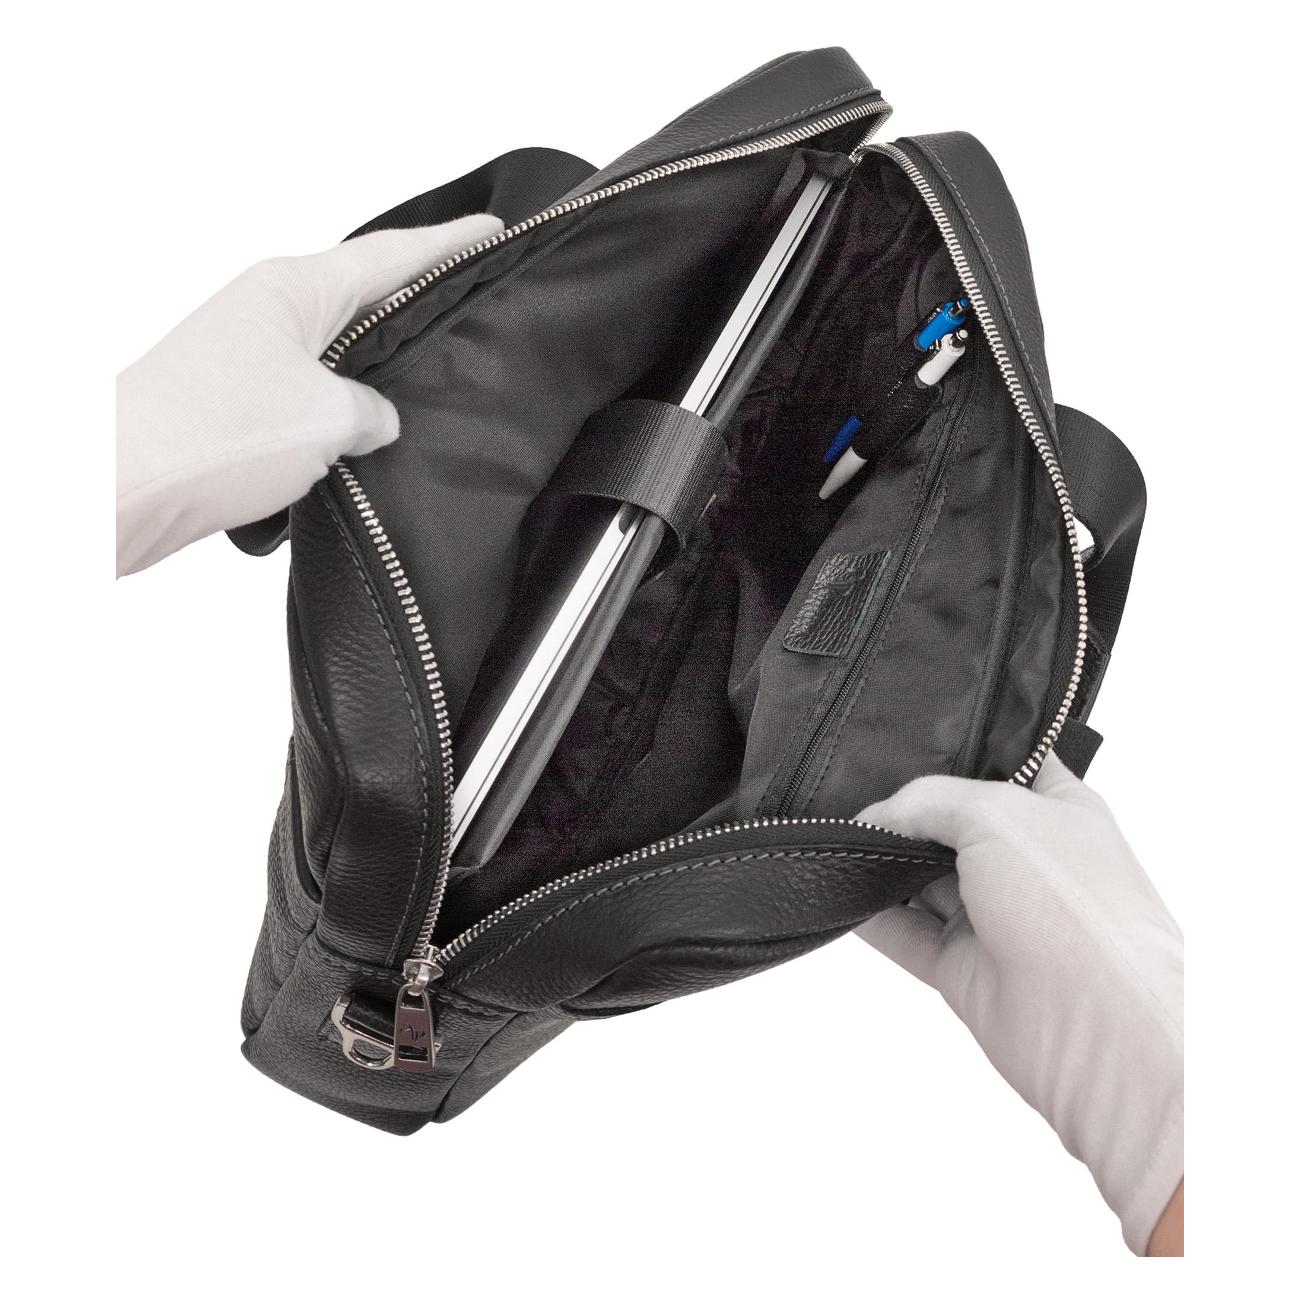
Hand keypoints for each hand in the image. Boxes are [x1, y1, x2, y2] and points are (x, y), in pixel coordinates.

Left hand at [116, 214, 502, 574]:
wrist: (118, 488)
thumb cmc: (213, 435)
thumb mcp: (327, 417)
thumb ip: (374, 411)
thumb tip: (376, 421)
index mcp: (293, 289)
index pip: (392, 254)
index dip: (451, 245)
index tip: (498, 231)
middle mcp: (271, 311)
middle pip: (365, 294)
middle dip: (423, 295)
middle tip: (482, 295)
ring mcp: (252, 356)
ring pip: (340, 349)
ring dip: (384, 359)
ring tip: (441, 367)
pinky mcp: (240, 405)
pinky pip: (314, 392)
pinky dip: (349, 404)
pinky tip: (376, 430)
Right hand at [854, 754, 1182, 1253]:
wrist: (1100, 1028)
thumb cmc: (1081, 910)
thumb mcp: (996, 814)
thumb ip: (926, 800)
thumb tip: (877, 816)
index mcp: (1059, 810)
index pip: (1005, 766)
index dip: (958, 755)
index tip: (903, 749)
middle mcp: (1028, 861)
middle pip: (950, 823)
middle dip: (907, 812)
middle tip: (859, 798)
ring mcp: (996, 917)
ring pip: (922, 879)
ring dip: (883, 863)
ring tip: (839, 841)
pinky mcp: (966, 969)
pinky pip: (906, 935)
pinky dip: (873, 917)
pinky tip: (841, 892)